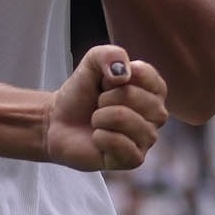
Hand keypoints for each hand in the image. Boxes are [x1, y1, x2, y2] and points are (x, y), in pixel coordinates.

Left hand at [46, 45, 166, 171]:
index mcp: (153, 90)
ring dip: (101, 117)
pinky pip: (122, 145)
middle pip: (135, 97)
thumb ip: (108, 55)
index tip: (105, 82)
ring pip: (127, 120)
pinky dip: (101, 137)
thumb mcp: (91, 63)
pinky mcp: (134, 159)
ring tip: (96, 120)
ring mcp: (147, 138)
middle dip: (105, 97)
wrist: (57, 122)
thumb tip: (123, 74)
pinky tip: (97, 137)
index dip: (115, 75)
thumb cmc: (81, 93)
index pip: (144, 74)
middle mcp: (157, 114)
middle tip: (98, 104)